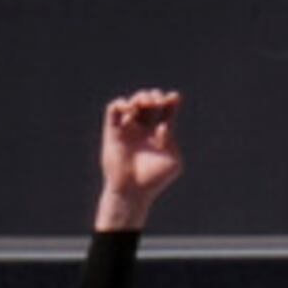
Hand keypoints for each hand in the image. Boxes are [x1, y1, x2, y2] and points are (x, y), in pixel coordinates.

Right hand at [98, 88, 182, 224]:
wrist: (133, 191)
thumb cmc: (155, 180)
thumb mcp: (173, 162)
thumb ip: (171, 142)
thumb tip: (162, 125)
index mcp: (160, 134)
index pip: (166, 111)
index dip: (171, 101)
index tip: (174, 97)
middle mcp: (144, 129)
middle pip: (150, 102)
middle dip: (154, 96)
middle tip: (157, 102)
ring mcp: (128, 129)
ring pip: (132, 102)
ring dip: (139, 97)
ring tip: (144, 103)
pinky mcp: (113, 131)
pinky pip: (113, 109)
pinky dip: (121, 104)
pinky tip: (130, 111)